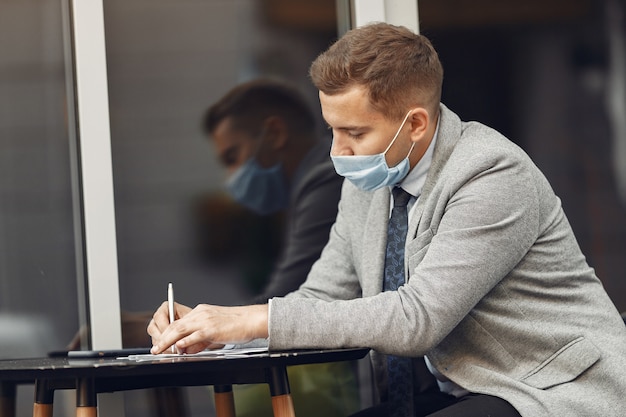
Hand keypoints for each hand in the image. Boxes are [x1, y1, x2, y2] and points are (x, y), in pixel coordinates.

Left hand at [148, 302, 268, 353]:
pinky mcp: (211, 329)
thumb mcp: (216, 329)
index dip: (167, 332)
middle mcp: (201, 313)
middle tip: (156, 348)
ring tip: (159, 349)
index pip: (179, 321)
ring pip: (180, 329)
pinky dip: (183, 342)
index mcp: (202, 311)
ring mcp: (206, 321)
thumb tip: (188, 348)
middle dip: (162, 337)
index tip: (161, 341)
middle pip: (175, 324)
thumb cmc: (238, 324)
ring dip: (167, 340)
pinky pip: (193, 335)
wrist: (252, 319)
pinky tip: (177, 348)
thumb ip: (201, 338)